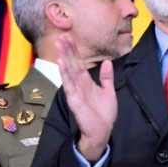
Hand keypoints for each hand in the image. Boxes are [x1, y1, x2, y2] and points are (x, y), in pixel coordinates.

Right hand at [55, 37, 115, 162]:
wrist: (102, 131)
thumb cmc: (104, 113)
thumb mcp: (109, 91)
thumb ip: (107, 77)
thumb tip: (107, 62)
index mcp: (87, 82)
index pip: (79, 63)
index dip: (75, 50)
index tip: (70, 38)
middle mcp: (79, 84)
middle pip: (72, 63)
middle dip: (67, 50)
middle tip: (61, 36)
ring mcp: (75, 91)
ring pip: (69, 70)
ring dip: (64, 57)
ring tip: (59, 44)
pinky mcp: (74, 99)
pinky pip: (69, 84)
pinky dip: (65, 73)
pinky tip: (61, 63)